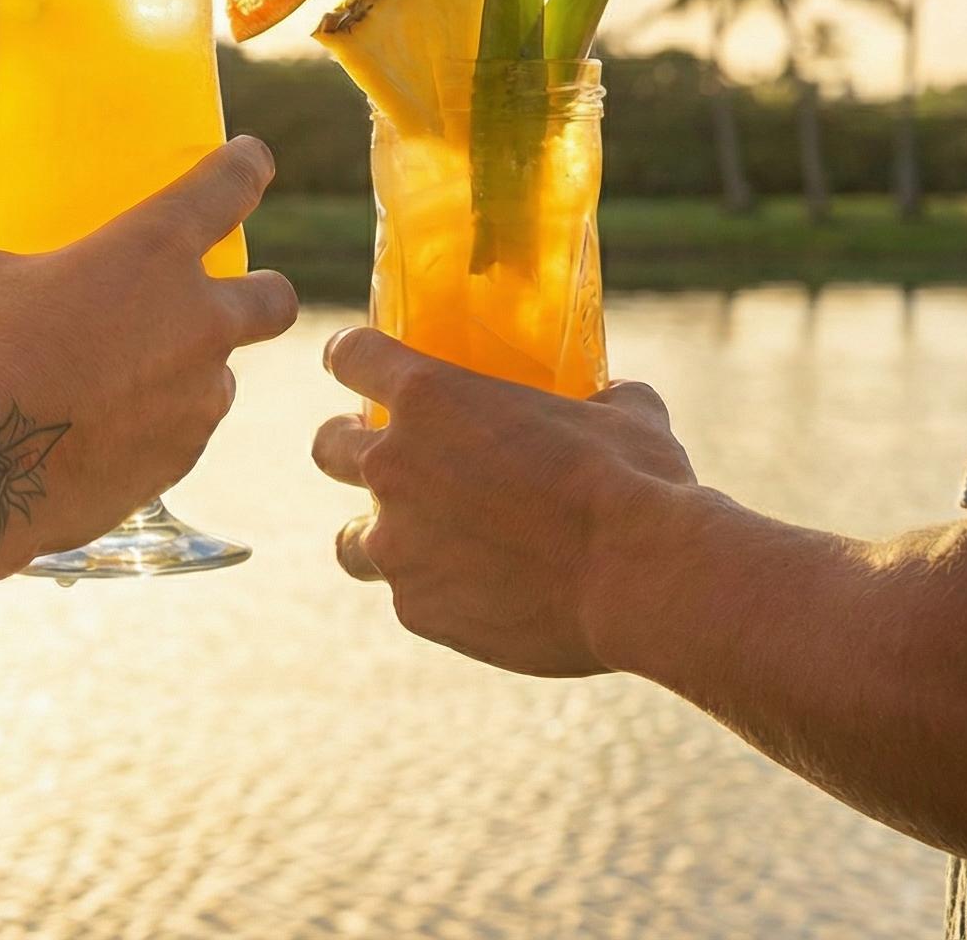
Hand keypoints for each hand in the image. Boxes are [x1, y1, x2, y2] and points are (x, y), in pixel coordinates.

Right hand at [0, 137, 297, 583]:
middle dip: (260, 295)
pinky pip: (178, 436)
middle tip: (220, 300)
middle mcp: (198, 321)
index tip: (250, 162)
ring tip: (122, 385)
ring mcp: (197, 398)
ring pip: (218, 379)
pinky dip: (149, 432)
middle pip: (274, 300)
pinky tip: (97, 438)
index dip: (245, 168)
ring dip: (186, 375)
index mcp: (154, 252)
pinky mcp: (179, 462)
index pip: (228, 188)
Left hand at [311, 327, 694, 676]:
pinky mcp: (418, 609)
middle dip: (345, 446)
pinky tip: (478, 596)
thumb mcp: (623, 415)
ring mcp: (398, 545)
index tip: (355, 364)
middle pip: (327, 447)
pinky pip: (410, 596)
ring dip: (378, 534)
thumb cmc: (635, 482)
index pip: (352, 357)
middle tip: (381, 457)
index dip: (353, 358)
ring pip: (352, 539)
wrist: (638, 579)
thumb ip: (597, 399)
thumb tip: (616, 397)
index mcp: (430, 397)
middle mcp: (394, 467)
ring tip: (418, 543)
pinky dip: (436, 592)